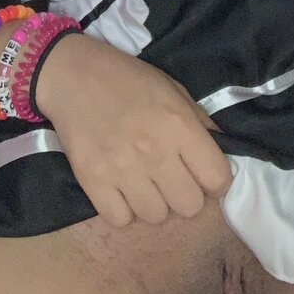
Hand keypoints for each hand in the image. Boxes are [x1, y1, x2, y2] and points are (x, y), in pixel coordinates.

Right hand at [35, 33, 232, 226]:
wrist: (72, 75)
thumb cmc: (128, 79)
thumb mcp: (173, 90)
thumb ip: (200, 124)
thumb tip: (221, 158)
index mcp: (178, 124)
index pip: (218, 179)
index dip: (215, 178)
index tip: (203, 172)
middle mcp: (154, 151)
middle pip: (190, 206)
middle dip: (186, 193)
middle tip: (172, 176)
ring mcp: (122, 170)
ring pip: (157, 217)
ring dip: (154, 202)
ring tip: (143, 179)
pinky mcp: (92, 181)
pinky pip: (121, 219)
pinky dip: (122, 208)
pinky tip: (120, 186)